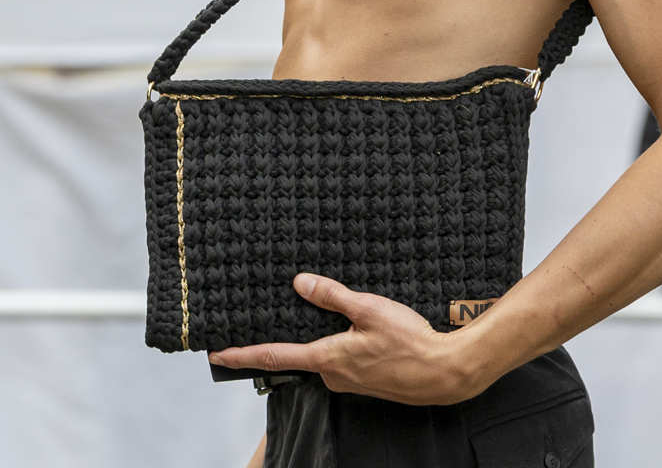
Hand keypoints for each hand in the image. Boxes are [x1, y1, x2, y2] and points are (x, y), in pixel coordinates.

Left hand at [208, 273, 478, 404]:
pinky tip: (352, 330)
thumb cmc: (408, 342)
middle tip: (269, 316)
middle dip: (286, 338)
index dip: (243, 354)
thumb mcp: (368, 309)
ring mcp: (349, 380)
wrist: (443, 373)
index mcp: (327, 358)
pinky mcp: (365, 380)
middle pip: (299, 354)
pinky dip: (338, 344)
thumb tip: (300, 283)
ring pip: (323, 355)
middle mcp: (332, 375)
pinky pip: (341, 359)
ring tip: (321, 313)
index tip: (217, 354)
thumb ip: (332, 296)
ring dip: (319, 338)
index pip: (274, 356)